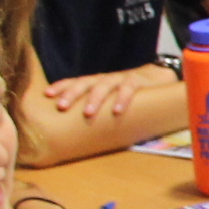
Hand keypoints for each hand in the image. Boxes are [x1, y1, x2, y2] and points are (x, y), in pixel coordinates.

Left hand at [45, 66, 164, 118]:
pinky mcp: (139, 81)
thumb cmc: (132, 94)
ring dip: (94, 98)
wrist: (161, 77)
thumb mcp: (112, 98)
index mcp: (97, 83)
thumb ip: (99, 109)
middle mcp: (106, 79)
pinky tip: (117, 111)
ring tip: (88, 113)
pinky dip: (122, 99)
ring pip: (104, 85)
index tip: (47, 94)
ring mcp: (122, 78)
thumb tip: (77, 131)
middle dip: (72, 93)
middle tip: (62, 106)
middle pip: (85, 82)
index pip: (75, 81)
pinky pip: (128, 88)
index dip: (61, 86)